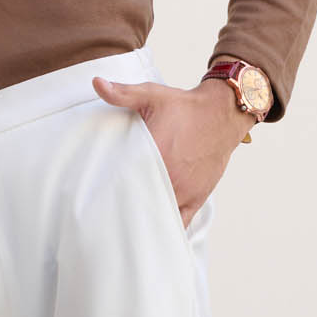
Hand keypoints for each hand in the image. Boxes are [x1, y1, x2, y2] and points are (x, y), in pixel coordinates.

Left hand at [92, 74, 248, 226]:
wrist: (222, 114)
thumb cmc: (185, 106)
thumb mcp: (152, 95)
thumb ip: (122, 93)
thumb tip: (96, 83)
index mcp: (156, 154)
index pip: (125, 180)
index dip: (109, 191)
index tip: (94, 197)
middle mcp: (171, 177)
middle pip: (139, 202)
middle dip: (122, 208)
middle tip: (103, 214)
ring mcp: (185, 190)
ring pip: (159, 215)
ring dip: (142, 219)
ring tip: (122, 225)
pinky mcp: (197, 198)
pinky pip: (181, 222)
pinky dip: (166, 228)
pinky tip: (151, 234)